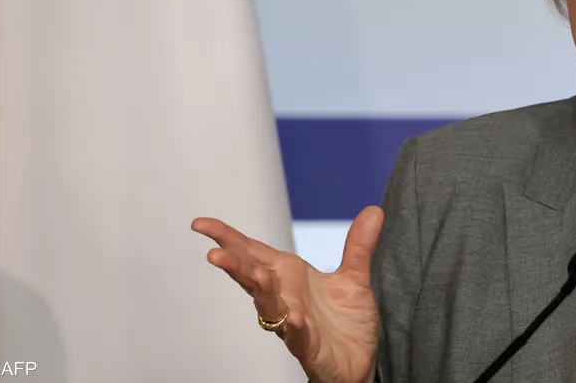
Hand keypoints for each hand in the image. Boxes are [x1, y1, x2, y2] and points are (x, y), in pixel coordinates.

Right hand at [191, 206, 384, 382]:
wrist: (358, 363)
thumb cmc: (346, 323)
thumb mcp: (355, 278)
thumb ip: (358, 246)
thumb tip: (374, 210)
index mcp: (289, 277)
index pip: (253, 253)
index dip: (227, 239)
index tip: (201, 224)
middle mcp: (284, 298)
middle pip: (252, 277)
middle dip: (234, 265)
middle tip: (215, 252)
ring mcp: (293, 323)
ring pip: (269, 306)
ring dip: (262, 291)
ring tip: (256, 275)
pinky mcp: (308, 347)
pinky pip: (297, 336)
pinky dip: (294, 325)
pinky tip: (293, 317)